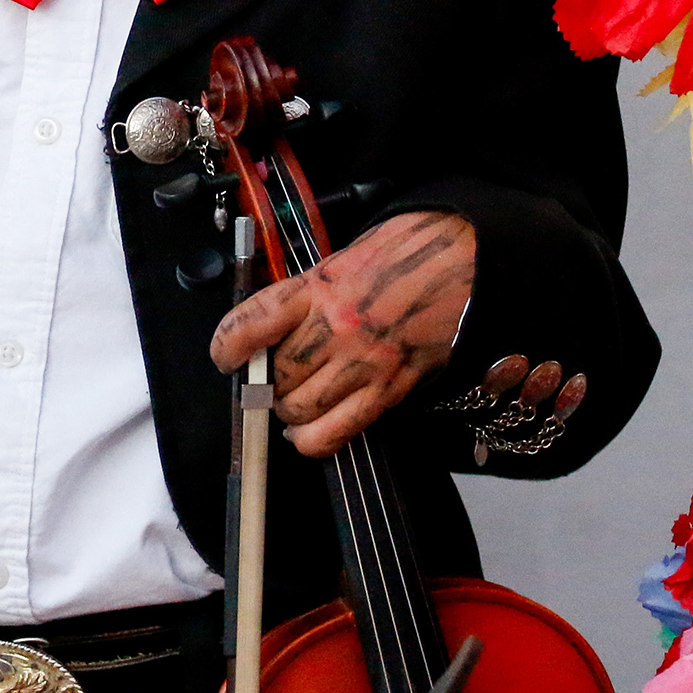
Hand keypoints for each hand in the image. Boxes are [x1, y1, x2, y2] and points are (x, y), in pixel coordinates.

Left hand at [209, 211, 473, 456]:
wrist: (467, 261)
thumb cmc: (408, 252)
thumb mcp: (344, 258)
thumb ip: (308, 293)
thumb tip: (273, 329)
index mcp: (320, 286)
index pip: (253, 321)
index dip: (227, 346)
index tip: (224, 357)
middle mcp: (337, 326)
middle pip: (278, 373)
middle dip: (266, 384)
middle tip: (270, 382)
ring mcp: (365, 361)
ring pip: (301, 407)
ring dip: (289, 412)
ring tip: (292, 404)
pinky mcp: (391, 388)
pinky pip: (338, 430)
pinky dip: (314, 440)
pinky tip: (307, 434)